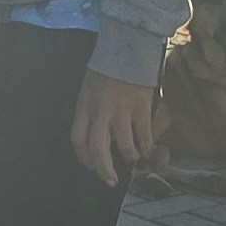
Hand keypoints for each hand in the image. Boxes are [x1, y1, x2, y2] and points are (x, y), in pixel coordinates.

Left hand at [72, 66, 161, 189]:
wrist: (127, 45)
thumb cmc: (107, 65)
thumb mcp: (89, 86)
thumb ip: (91, 110)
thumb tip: (97, 133)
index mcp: (84, 105)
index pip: (78, 139)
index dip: (84, 158)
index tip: (91, 167)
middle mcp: (100, 110)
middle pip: (98, 148)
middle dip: (104, 169)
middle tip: (111, 180)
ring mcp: (121, 109)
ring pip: (123, 144)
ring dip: (128, 156)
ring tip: (132, 159)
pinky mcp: (141, 106)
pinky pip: (143, 133)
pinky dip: (146, 146)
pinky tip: (148, 151)